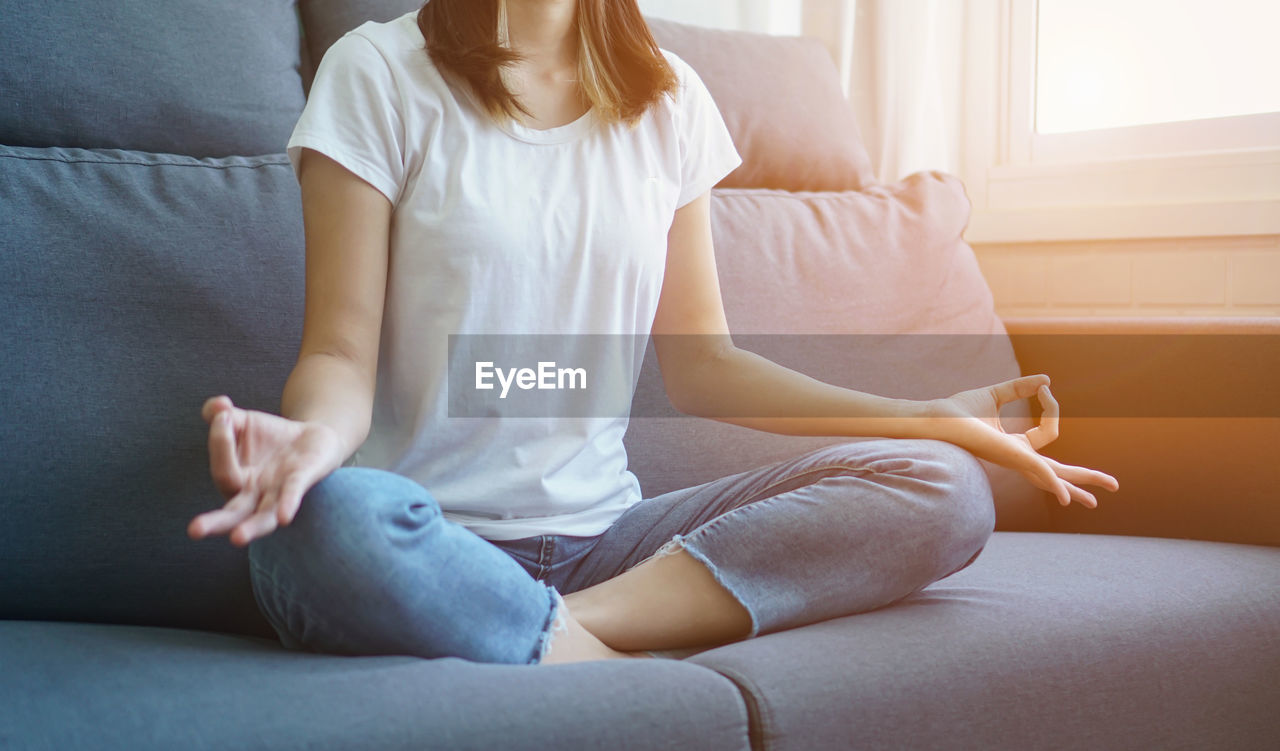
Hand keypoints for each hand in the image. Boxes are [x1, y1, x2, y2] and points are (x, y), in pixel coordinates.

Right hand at [188, 396, 345, 546]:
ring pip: (263, 516)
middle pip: (233, 513)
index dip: (220, 442)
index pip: (222, 470)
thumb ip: (220, 414)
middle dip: (215, 522)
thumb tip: (218, 407)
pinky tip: (286, 517)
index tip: (223, 415)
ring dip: (251, 528)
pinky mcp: (301, 482)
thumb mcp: (240, 420)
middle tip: (194, 530)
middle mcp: (255, 494)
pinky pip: (293, 496)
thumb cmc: (268, 436)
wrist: (310, 437)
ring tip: (237, 538)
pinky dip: (288, 504)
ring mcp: (278, 492)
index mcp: (235, 481)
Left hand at [926, 374, 1118, 507]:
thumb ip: (1019, 388)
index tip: (1046, 389)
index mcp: (1015, 446)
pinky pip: (1038, 471)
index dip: (1052, 408)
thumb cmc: (958, 411)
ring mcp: (1015, 460)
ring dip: (1079, 485)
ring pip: (1054, 475)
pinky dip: (1053, 483)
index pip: (1049, 433)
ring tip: (1098, 500)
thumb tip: (1045, 380)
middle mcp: (1018, 458)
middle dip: (1085, 478)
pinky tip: (1068, 499)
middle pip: (1059, 471)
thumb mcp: (995, 394)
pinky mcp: (1010, 457)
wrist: (936, 419)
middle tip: (1112, 487)